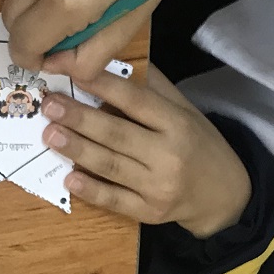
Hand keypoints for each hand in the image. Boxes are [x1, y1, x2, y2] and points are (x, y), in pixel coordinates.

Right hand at [4, 0, 193, 80]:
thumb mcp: (128, 26)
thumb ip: (88, 57)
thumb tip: (54, 64)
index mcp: (69, 1)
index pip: (23, 45)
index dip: (32, 59)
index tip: (50, 55)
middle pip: (9, 21)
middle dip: (29, 34)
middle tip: (58, 32)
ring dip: (31, 6)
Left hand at [43, 66, 250, 237]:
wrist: (224, 196)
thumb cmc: (198, 146)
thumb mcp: (185, 111)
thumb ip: (153, 89)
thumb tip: (114, 60)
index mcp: (177, 124)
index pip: (135, 101)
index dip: (103, 86)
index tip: (74, 72)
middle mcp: (169, 155)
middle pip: (117, 134)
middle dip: (80, 119)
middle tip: (49, 105)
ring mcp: (159, 187)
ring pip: (111, 166)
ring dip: (77, 149)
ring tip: (50, 135)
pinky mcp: (150, 213)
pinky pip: (115, 201)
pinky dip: (91, 190)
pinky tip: (69, 178)